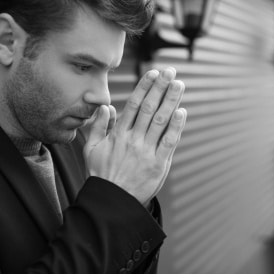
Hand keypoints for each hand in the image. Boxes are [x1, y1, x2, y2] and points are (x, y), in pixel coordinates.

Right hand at [83, 68, 186, 205]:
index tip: (153, 73)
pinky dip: (176, 127)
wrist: (112, 202)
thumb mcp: (92, 149)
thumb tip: (105, 107)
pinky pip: (169, 142)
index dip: (144, 87)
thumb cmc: (101, 175)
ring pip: (160, 121)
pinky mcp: (158, 165)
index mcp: (118, 135)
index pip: (133, 105)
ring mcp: (146, 152)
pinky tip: (182, 112)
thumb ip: (98, 127)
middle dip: (160, 88)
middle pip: (149, 108)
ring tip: (179, 85)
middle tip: (170, 72)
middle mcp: (133, 140)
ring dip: (171, 101)